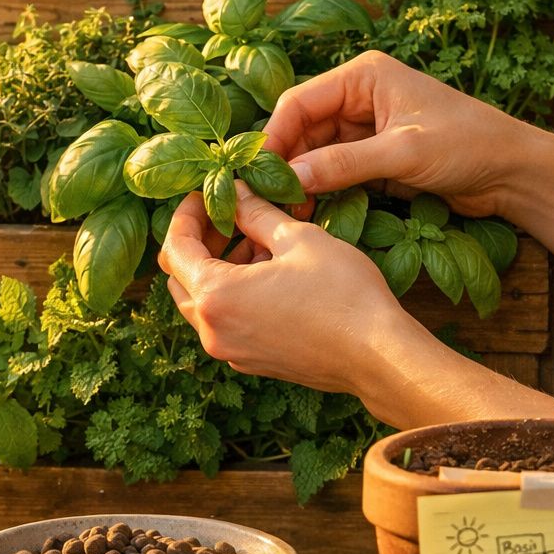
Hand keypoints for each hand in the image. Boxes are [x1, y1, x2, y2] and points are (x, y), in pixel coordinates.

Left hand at [158, 181, 419, 396]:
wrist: (378, 356)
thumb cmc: (342, 294)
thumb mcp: (297, 239)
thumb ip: (256, 213)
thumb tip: (237, 192)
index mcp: (216, 296)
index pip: (175, 248)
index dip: (187, 214)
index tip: (205, 194)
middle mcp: (213, 330)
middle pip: (180, 279)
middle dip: (198, 241)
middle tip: (226, 213)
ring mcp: (231, 351)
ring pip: (203, 303)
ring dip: (217, 268)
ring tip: (255, 238)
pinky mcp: (252, 361)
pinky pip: (226, 322)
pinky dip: (233, 293)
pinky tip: (268, 272)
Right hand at [265, 50, 536, 217]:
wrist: (512, 171)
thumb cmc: (468, 146)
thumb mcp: (403, 153)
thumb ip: (344, 164)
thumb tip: (291, 178)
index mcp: (363, 76)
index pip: (300, 102)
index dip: (274, 138)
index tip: (257, 174)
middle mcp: (359, 96)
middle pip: (301, 127)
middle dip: (285, 162)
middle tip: (268, 200)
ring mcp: (366, 127)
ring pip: (314, 152)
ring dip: (300, 179)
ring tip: (288, 211)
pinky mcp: (374, 155)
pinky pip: (334, 169)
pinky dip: (321, 188)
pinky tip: (310, 210)